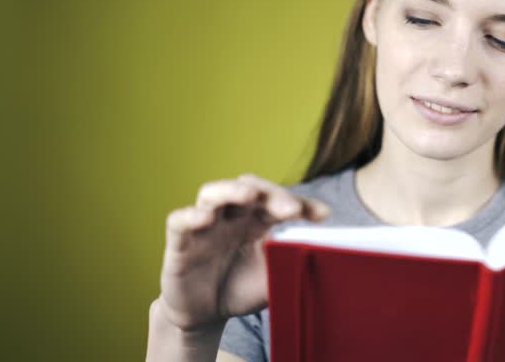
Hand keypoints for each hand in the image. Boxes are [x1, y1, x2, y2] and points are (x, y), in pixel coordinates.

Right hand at [156, 173, 328, 330]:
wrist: (207, 315)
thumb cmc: (242, 288)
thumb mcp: (274, 276)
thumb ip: (293, 260)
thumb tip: (325, 248)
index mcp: (259, 219)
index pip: (281, 201)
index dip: (303, 204)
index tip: (323, 215)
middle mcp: (233, 215)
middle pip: (250, 189)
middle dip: (272, 194)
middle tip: (292, 209)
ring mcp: (206, 225)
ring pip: (213, 193)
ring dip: (231, 191)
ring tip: (250, 195)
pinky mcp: (179, 242)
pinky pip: (179, 221)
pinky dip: (191, 216)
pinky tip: (205, 218)